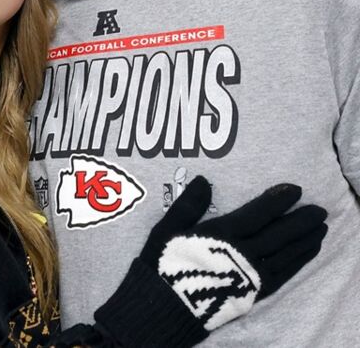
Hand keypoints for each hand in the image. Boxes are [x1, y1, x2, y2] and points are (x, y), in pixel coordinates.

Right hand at [143, 176, 326, 328]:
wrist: (166, 305)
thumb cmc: (164, 264)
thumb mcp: (167, 229)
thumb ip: (187, 205)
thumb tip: (205, 181)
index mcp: (221, 235)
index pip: (257, 214)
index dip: (278, 201)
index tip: (295, 189)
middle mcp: (241, 253)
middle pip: (278, 234)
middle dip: (301, 221)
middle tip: (319, 210)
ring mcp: (251, 274)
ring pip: (286, 253)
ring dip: (305, 240)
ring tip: (320, 228)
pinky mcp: (254, 291)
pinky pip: (283, 273)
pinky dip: (299, 261)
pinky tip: (308, 252)